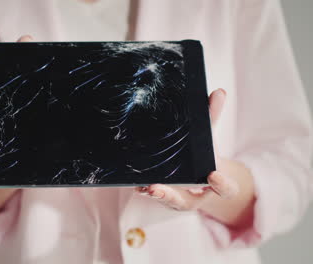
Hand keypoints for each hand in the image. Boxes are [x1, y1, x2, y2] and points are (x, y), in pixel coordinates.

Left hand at [135, 89, 253, 223]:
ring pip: (165, 200)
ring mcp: (178, 199)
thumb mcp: (210, 138)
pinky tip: (132, 181)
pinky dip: (142, 188)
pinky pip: (152, 194)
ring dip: (151, 193)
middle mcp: (196, 196)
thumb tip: (219, 92)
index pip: (225, 189)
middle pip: (184, 201)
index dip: (221, 184)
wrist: (202, 178)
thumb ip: (213, 118)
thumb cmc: (206, 156)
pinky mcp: (163, 197)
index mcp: (216, 185)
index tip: (213, 175)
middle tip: (155, 188)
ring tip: (139, 185)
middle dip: (169, 195)